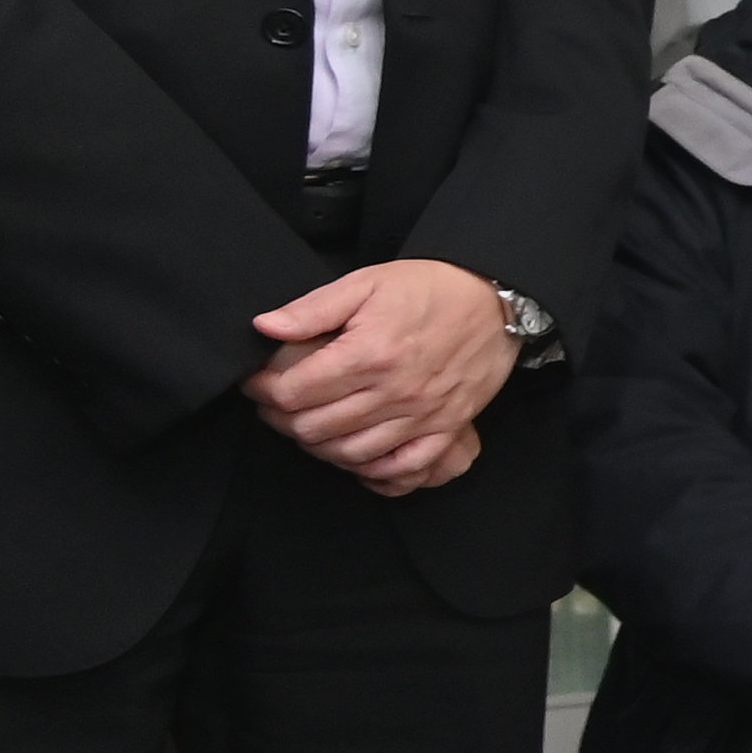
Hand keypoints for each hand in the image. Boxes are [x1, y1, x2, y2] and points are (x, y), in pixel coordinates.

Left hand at [245, 258, 515, 490]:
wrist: (495, 301)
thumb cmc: (430, 289)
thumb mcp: (366, 283)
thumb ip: (313, 309)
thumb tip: (265, 327)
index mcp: (369, 354)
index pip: (294, 392)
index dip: (263, 390)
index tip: (256, 382)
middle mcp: (394, 391)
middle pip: (314, 428)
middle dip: (283, 418)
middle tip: (277, 404)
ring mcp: (422, 415)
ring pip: (350, 452)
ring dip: (319, 445)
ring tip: (308, 425)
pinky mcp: (446, 427)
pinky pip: (403, 466)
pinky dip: (373, 469)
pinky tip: (355, 453)